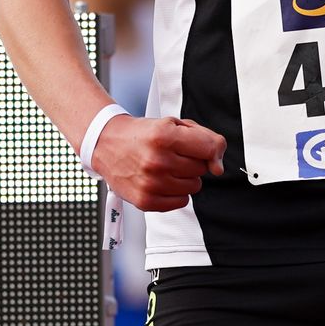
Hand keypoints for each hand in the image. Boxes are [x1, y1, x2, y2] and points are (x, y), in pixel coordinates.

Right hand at [91, 114, 227, 211]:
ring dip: (185, 178)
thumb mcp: (172, 123)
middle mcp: (157, 161)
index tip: (209, 149)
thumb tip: (218, 166)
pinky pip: (181, 202)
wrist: (106, 144)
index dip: (214, 149)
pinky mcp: (145, 201)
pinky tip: (162, 181)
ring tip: (167, 167)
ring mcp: (150, 183)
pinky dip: (176, 193)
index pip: (210, 148)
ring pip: (194, 186)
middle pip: (201, 169)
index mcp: (164, 136)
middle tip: (175, 154)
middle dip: (193, 161)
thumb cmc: (142, 134)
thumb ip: (203, 138)